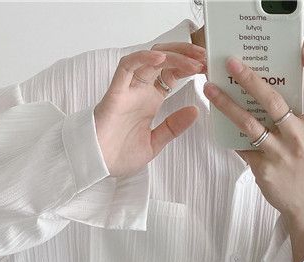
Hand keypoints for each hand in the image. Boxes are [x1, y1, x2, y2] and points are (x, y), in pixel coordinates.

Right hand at [94, 43, 206, 177]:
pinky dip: (144, 58)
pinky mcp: (116, 92)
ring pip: (150, 59)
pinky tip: (161, 59)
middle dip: (186, 54)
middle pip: (164, 60)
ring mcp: (128, 89)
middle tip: (205, 56)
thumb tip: (194, 111)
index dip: (189, 67)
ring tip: (192, 60)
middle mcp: (140, 90)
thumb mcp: (155, 143)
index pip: (172, 74)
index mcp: (150, 100)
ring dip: (172, 55)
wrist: (97, 165)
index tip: (207, 67)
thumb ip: (173, 127)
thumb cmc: (119, 155)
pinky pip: (128, 66)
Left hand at [202, 38, 303, 237]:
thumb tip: (287, 80)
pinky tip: (216, 119)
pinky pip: (242, 146)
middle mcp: (300, 138)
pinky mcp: (264, 169)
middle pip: (275, 103)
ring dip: (227, 105)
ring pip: (249, 124)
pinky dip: (230, 133)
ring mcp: (280, 154)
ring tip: (210, 89)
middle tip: (232, 62)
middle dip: (251, 79)